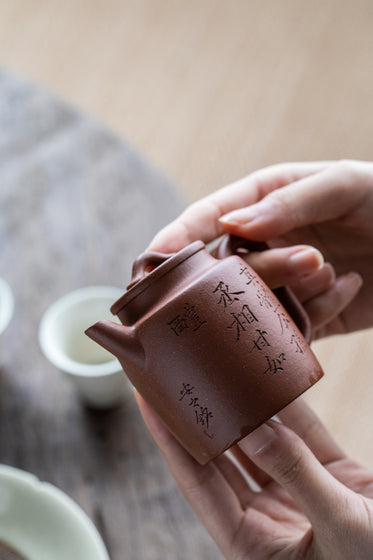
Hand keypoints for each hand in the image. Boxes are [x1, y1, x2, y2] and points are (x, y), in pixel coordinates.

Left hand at [137, 394, 372, 559]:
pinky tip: (271, 380)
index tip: (149, 403)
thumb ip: (297, 476)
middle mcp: (267, 519)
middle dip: (198, 417)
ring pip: (261, 443)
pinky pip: (304, 437)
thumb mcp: (340, 529)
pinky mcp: (329, 478)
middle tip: (174, 376)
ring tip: (217, 369)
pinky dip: (290, 410)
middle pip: (221, 458)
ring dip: (243, 408)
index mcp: (253, 546)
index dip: (171, 442)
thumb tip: (255, 430)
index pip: (199, 484)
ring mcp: (296, 495)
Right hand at [149, 160, 370, 337]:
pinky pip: (287, 326)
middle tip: (303, 266)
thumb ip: (288, 202)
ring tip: (333, 273)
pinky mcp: (302, 314)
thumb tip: (230, 226)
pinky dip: (316, 313)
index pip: (206, 219)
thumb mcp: (343, 186)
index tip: (152, 261)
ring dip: (290, 295)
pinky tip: (349, 288)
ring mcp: (280, 281)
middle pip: (224, 268)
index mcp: (261, 201)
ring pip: (252, 303)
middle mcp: (262, 243)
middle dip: (253, 273)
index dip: (176, 239)